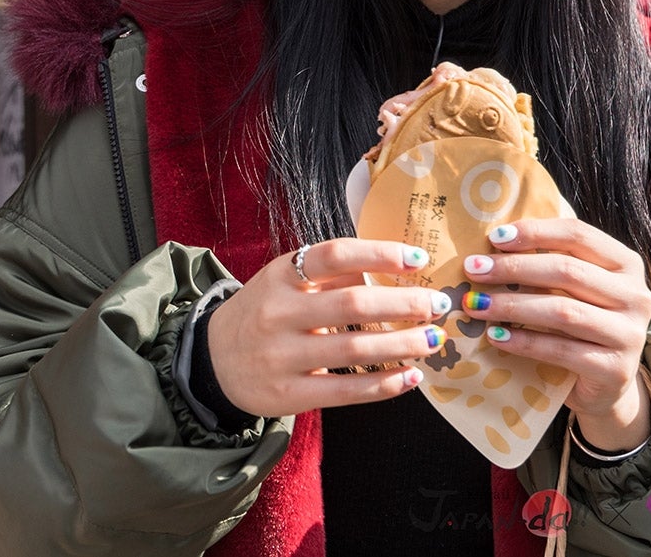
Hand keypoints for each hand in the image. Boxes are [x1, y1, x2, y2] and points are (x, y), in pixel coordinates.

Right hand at [206, 238, 451, 417]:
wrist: (212, 359)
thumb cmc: (264, 310)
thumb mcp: (286, 280)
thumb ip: (333, 272)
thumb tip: (396, 264)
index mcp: (282, 274)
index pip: (336, 255)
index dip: (381, 254)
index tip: (419, 258)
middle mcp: (280, 312)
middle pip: (353, 304)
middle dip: (404, 304)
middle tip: (438, 304)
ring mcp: (282, 356)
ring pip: (355, 350)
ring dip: (403, 345)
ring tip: (433, 339)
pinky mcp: (288, 395)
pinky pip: (346, 392)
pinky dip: (384, 385)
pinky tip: (411, 376)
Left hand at [460, 218, 650, 451]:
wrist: (606, 386)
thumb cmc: (581, 324)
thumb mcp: (574, 288)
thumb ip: (549, 261)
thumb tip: (494, 241)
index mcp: (625, 263)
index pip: (578, 235)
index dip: (535, 232)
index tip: (494, 238)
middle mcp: (635, 295)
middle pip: (567, 272)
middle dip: (514, 268)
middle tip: (474, 270)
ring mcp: (630, 334)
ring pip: (563, 311)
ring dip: (512, 306)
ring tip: (476, 305)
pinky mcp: (617, 370)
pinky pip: (562, 351)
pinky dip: (524, 342)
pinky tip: (496, 336)